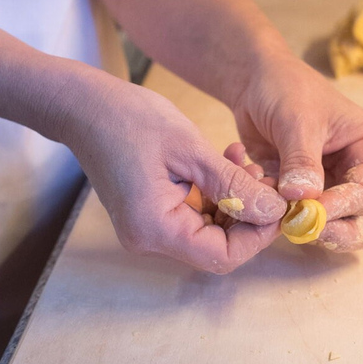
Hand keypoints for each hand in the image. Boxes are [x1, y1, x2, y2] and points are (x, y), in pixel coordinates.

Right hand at [59, 67, 286, 272]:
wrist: (83, 107)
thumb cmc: (129, 119)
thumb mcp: (190, 149)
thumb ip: (234, 185)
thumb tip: (274, 211)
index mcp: (154, 227)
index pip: (221, 256)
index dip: (257, 235)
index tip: (279, 204)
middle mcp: (148, 238)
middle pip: (216, 247)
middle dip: (248, 215)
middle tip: (266, 177)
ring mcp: (146, 228)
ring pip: (207, 231)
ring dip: (233, 201)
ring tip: (243, 161)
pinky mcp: (148, 213)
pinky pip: (192, 216)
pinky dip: (214, 195)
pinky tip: (224, 163)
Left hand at [231, 53, 362, 251]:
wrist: (253, 82)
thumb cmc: (285, 89)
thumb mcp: (297, 121)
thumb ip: (302, 161)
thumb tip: (304, 198)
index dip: (340, 208)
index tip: (312, 214)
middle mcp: (355, 171)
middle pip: (360, 220)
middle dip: (334, 231)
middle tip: (304, 231)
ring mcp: (329, 184)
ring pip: (327, 223)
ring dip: (297, 218)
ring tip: (271, 198)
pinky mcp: (301, 191)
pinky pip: (293, 213)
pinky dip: (275, 208)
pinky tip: (257, 181)